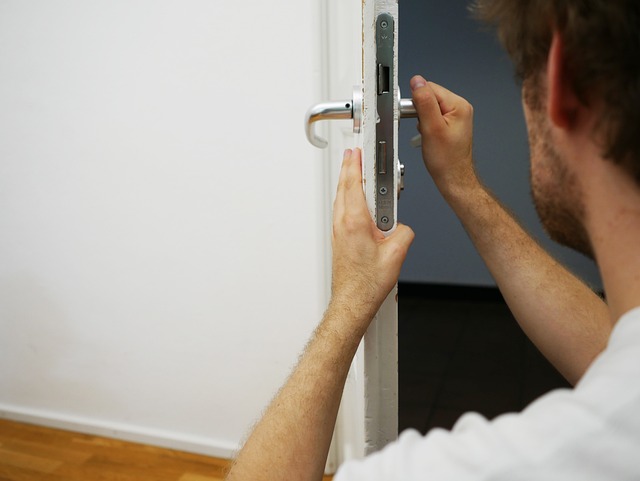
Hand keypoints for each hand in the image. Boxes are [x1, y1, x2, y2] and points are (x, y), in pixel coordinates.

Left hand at [330, 148, 413, 327]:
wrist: (352, 301)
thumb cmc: (367, 283)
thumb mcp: (397, 253)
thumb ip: (404, 231)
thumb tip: (403, 225)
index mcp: (355, 221)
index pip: (354, 182)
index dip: (356, 162)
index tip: (359, 150)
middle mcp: (342, 223)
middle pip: (344, 186)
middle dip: (350, 167)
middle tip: (355, 153)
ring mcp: (338, 230)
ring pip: (341, 197)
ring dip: (348, 182)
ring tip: (356, 171)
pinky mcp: (339, 238)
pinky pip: (342, 210)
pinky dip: (347, 197)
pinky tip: (355, 199)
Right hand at [410, 75, 479, 197]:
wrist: (452, 177)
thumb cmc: (446, 159)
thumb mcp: (431, 128)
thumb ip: (424, 102)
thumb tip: (417, 82)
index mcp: (459, 105)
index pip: (430, 88)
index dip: (418, 102)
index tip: (416, 117)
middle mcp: (460, 108)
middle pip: (430, 96)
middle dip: (420, 111)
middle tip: (424, 129)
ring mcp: (456, 116)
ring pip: (430, 107)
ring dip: (423, 119)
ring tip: (428, 134)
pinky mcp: (450, 124)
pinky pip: (433, 116)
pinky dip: (426, 125)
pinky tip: (430, 136)